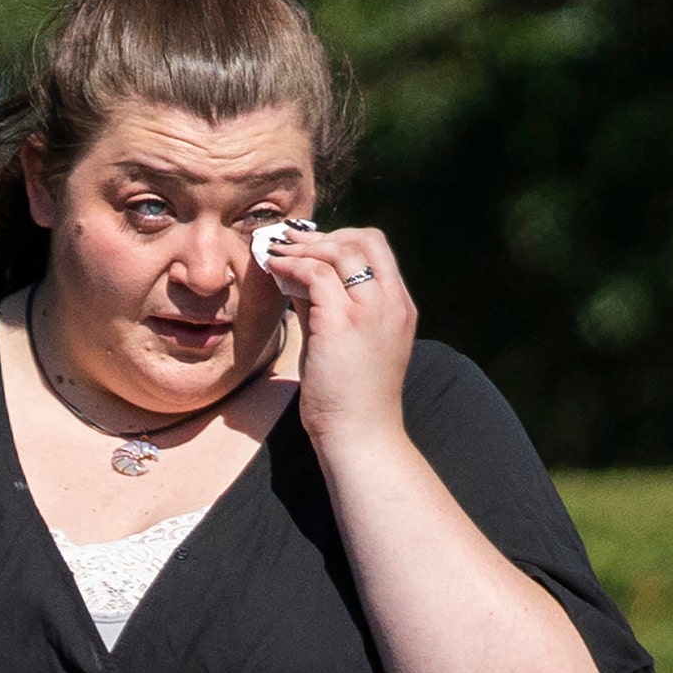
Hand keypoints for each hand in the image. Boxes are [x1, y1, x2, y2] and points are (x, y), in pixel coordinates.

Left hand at [263, 225, 416, 446]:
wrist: (360, 436)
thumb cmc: (350, 398)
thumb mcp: (342, 342)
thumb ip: (326, 307)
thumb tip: (297, 278)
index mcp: (399, 307)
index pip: (377, 250)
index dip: (342, 239)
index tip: (309, 247)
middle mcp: (392, 304)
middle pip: (366, 240)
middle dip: (324, 236)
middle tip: (289, 243)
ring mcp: (371, 312)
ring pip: (341, 251)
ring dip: (303, 247)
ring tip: (276, 253)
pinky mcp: (344, 325)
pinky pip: (316, 274)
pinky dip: (292, 265)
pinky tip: (273, 269)